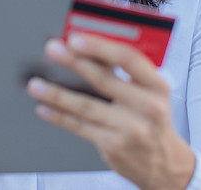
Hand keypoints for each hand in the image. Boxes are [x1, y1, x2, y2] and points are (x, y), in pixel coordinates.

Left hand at [26, 34, 195, 189]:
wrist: (164, 162)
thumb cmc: (152, 118)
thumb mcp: (149, 91)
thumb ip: (123, 70)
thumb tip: (87, 46)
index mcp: (156, 85)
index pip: (128, 59)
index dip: (100, 46)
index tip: (77, 38)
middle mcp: (146, 107)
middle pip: (104, 80)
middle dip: (74, 62)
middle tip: (53, 49)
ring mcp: (129, 129)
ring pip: (86, 106)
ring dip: (57, 94)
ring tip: (36, 84)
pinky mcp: (113, 146)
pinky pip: (80, 127)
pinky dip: (59, 116)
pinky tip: (44, 107)